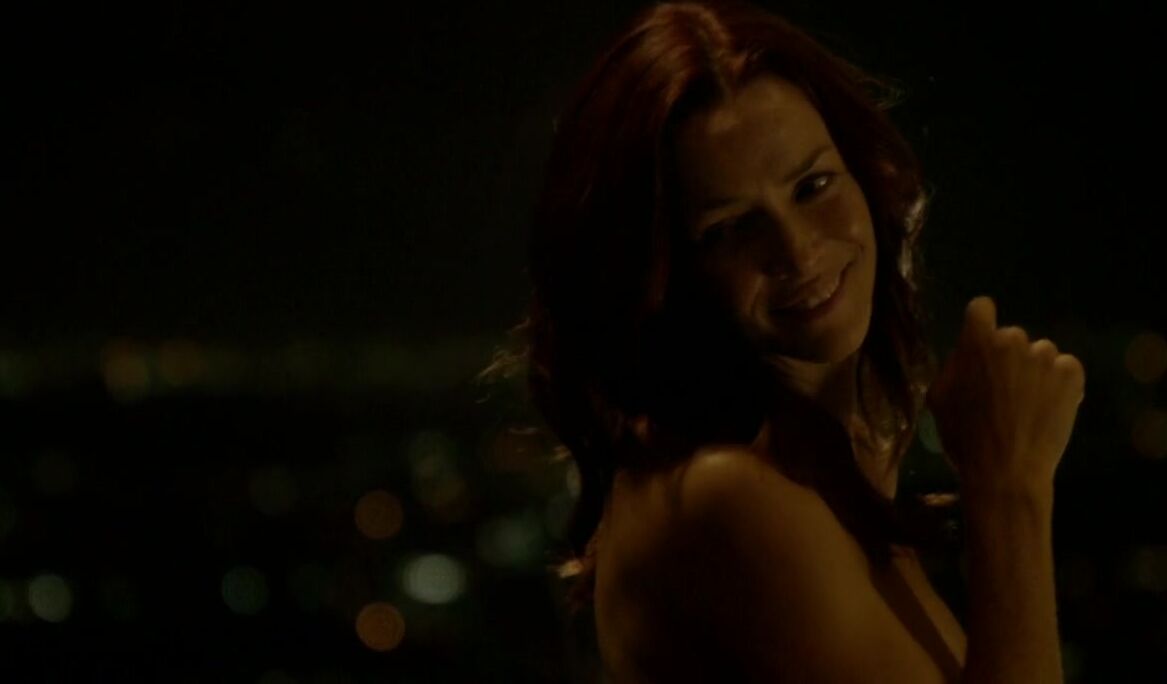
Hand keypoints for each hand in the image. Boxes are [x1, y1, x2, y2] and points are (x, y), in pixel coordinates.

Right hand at [925, 296, 1085, 494]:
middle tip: (1002, 390)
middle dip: (1007, 357)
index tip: (981, 342)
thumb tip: (965, 355)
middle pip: (1011, 337)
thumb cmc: (964, 437)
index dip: (980, 324)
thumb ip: (953, 366)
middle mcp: (1013, 341)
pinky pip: (1066, 367)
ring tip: (1028, 404)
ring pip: (1040, 353)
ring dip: (1034, 371)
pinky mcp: (1071, 375)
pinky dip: (1060, 382)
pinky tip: (1048, 405)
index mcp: (977, 342)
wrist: (1005, 471)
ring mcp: (1045, 357)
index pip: (981, 308)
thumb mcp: (938, 398)